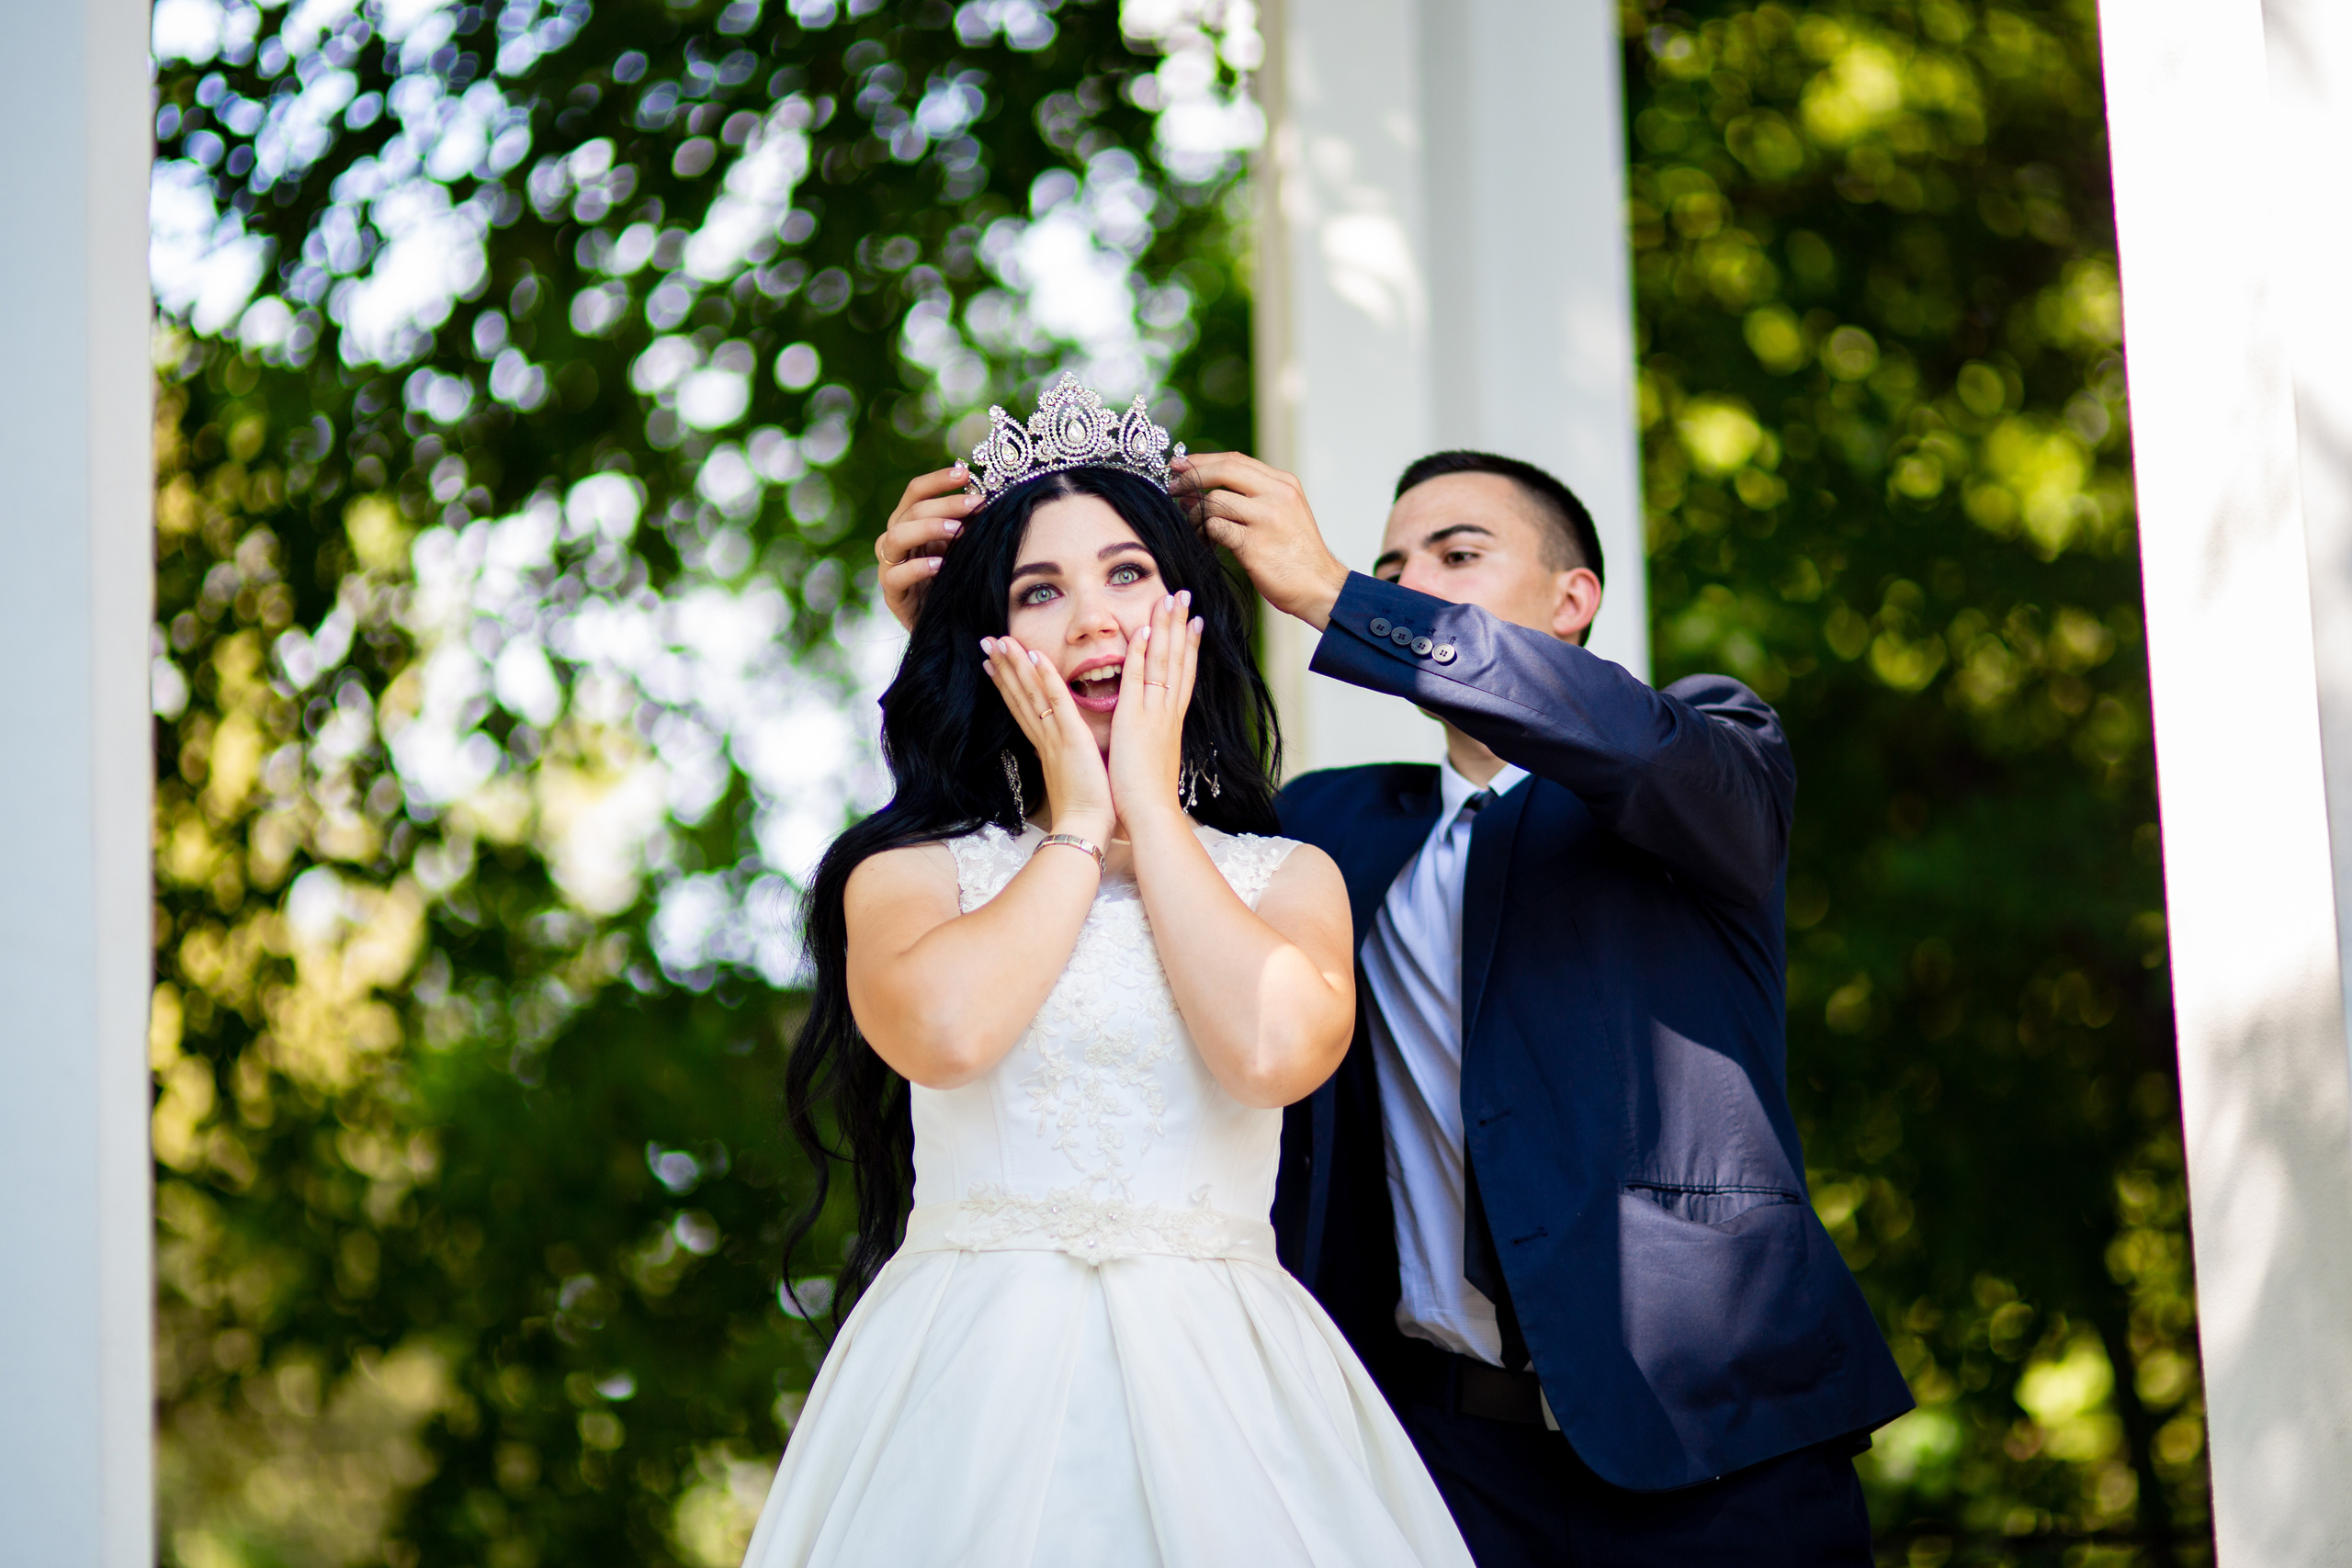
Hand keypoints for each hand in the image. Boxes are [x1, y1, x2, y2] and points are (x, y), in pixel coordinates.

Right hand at [877, 468, 980, 629]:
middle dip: (945, 504)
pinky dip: (917, 568)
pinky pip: (895, 576)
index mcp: (909, 523)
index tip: (964, 473)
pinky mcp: (893, 595)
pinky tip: (940, 565)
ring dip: (928, 529)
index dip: (937, 480)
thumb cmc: (957, 580)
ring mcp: (890, 567)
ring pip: (895, 537)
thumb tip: (988, 493)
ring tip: (958, 531)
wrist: (948, 627)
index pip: (915, 492)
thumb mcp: (963, 548)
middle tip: (976, 504)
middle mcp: (895, 541)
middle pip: (911, 511)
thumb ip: (967, 523)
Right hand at [981, 634, 1114, 843]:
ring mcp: (1055, 736)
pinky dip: (1047, 678)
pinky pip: (1057, 702)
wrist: (1084, 828)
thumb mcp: (1070, 775)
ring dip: (1016, 664)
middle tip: (986, 641)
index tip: (992, 664)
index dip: (1006, 684)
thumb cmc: (1084, 809)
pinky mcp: (1071, 737)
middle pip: (1018, 695)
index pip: (1021, 708)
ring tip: (1001, 640)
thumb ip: (1064, 757)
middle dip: (1003, 666)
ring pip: (1031, 693)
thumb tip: (1064, 750)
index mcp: (1045, 746)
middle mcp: (1044, 737)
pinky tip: (1036, 656)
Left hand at [1106, 590, 1202, 834]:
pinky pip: (1138, 679)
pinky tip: (1144, 629)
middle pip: (1179, 660)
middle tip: (1185, 594)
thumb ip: (1154, 739)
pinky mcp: (1134, 720)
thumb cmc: (1148, 796)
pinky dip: (1141, 653)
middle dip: (1182, 625)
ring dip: (1166, 628)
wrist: (1151, 815)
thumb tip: (1154, 733)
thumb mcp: (1154, 758)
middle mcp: (1167, 712)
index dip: (1190, 646)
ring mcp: (1153, 714)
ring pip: (1163, 662)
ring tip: (1170, 598)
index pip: (1184, 675)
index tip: (1195, 621)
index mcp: (1171, 722)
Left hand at [1174, 452, 1349, 630]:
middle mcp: (1277, 495)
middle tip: (1173, 488)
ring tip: (1192, 526)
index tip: (1180, 465)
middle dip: (1191, 477)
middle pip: (1223, 470)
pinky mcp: (1255, 545)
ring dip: (1195, 513)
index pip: (1235, 460)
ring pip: (1214, 501)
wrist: (1319, 587)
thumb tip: (1198, 488)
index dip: (1203, 461)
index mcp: (1284, 484)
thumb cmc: (1295, 555)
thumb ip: (1250, 497)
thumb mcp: (1284, 513)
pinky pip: (1215, 528)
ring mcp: (1267, 519)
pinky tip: (1204, 542)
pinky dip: (1202, 534)